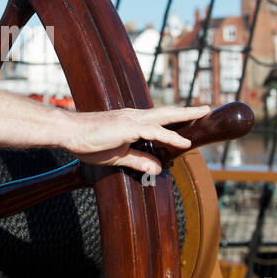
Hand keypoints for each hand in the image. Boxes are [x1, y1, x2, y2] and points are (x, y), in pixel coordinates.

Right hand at [64, 104, 212, 174]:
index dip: (176, 122)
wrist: (69, 133)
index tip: (192, 122)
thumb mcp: (118, 156)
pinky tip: (184, 142)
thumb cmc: (88, 143)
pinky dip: (171, 136)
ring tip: (203, 114)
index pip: (159, 120)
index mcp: (132, 123)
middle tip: (206, 108)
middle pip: (167, 112)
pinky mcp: (128, 128)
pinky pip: (155, 132)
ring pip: (165, 117)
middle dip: (188, 111)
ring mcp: (132, 120)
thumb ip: (138, 160)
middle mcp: (135, 117)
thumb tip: (157, 169)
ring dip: (186, 116)